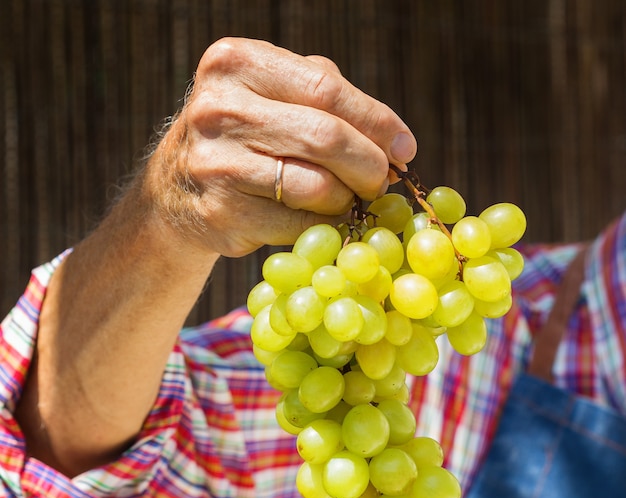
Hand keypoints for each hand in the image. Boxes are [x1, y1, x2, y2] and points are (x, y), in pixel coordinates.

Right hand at [142, 37, 416, 257]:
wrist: (176, 188)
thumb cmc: (241, 136)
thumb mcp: (269, 95)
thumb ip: (326, 100)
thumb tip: (395, 143)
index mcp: (237, 63)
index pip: (327, 90)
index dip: (377, 122)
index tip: (405, 149)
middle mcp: (221, 109)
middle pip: (326, 138)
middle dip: (369, 166)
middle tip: (382, 182)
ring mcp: (217, 163)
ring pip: (316, 187)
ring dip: (346, 200)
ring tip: (348, 200)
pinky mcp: (221, 213)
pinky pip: (297, 225)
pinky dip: (322, 227)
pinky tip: (322, 221)